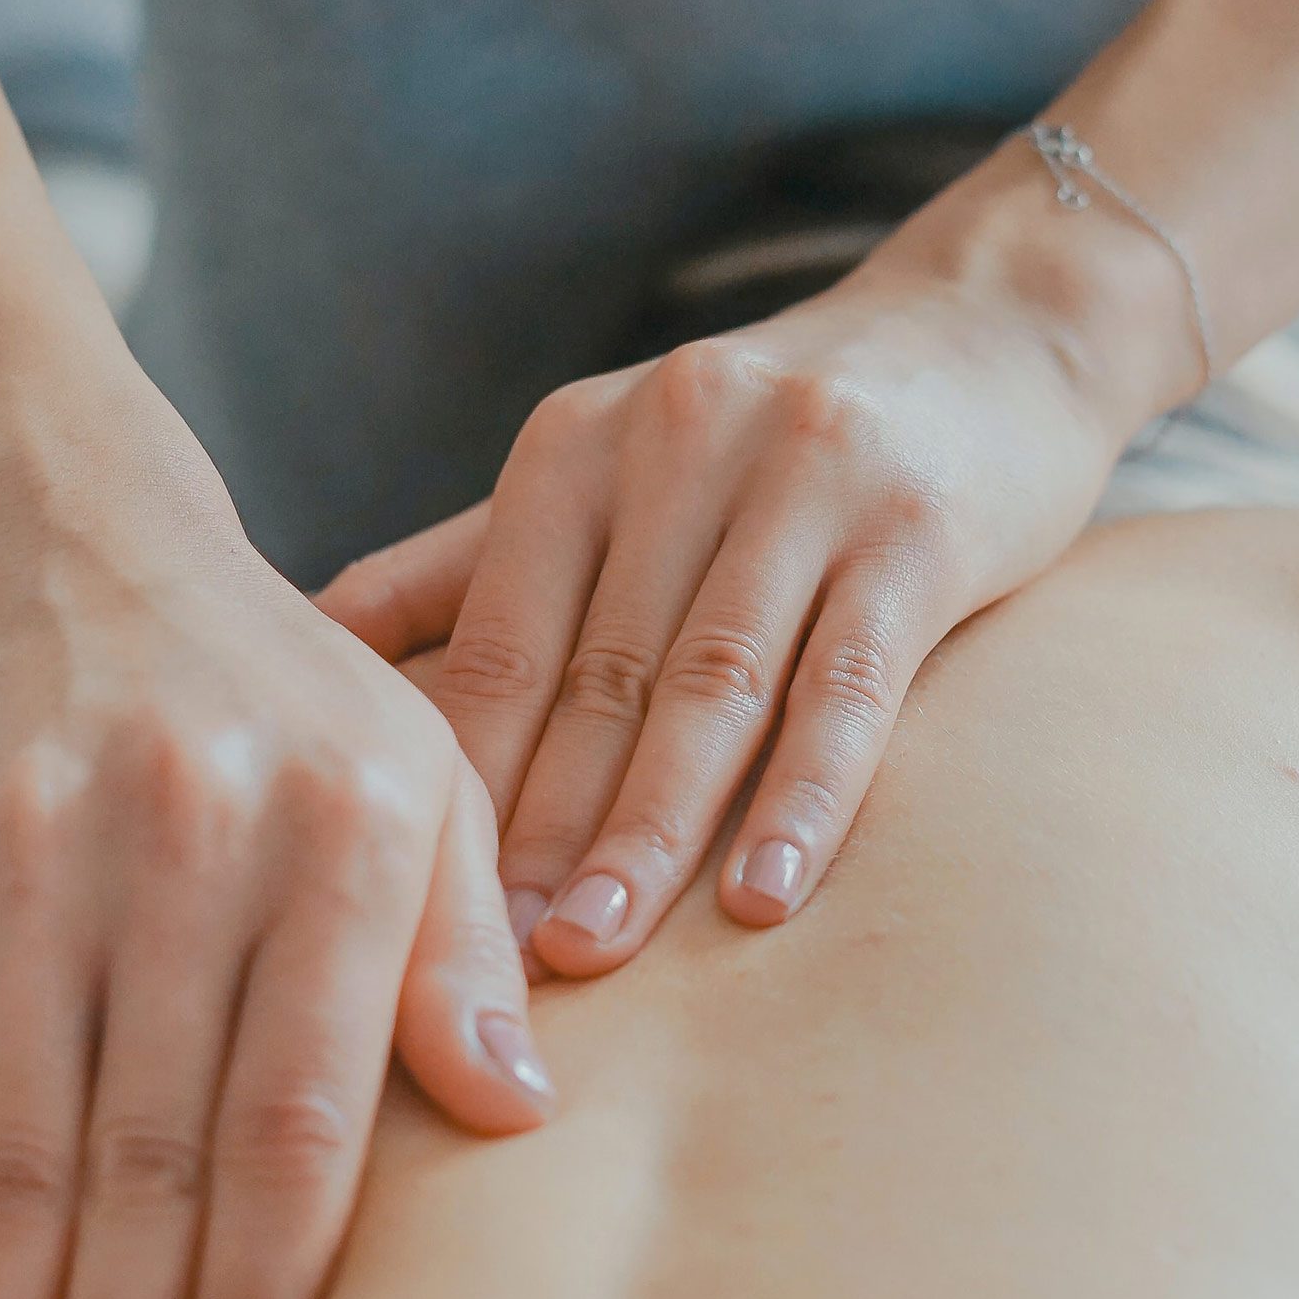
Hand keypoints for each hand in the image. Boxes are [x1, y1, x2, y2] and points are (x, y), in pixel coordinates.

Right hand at [0, 434, 552, 1298]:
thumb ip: (464, 941)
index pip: (306, 1122)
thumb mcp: (418, 766)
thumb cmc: (278, 679)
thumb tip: (515, 1115)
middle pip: (155, 1168)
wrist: (68, 536)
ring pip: (22, 1167)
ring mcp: (44, 866)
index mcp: (348, 830)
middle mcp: (193, 848)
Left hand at [318, 162, 1186, 974]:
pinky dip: (804, 795)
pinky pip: (849, 680)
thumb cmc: (763, 437)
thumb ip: (468, 558)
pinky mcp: (917, 525)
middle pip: (596, 675)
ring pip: (712, 685)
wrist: (980, 330)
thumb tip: (318, 641)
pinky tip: (764, 896)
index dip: (461, 781)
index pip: (501, 641)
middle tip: (491, 968)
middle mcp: (678, 442)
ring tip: (596, 949)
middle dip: (540, 830)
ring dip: (649, 830)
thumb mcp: (605, 467)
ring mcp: (804, 478)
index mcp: (577, 446)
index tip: (421, 910)